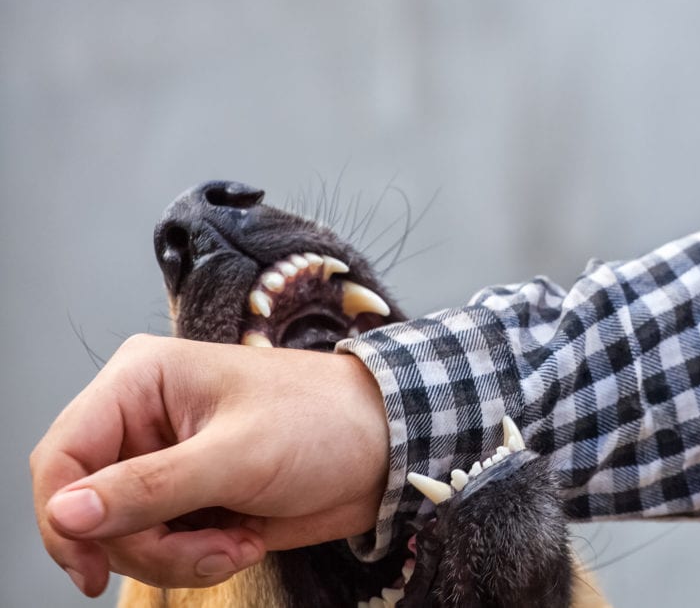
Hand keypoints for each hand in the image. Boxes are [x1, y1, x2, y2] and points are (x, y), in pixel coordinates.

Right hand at [30, 334, 388, 596]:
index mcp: (142, 381)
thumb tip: (66, 514)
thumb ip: (149, 489)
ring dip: (177, 558)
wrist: (385, 449)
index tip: (92, 569)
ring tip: (236, 543)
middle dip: (144, 545)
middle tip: (209, 549)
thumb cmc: (323, 423)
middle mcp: (144, 419)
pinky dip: (196, 560)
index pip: (62, 453)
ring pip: (123, 537)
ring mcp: (166, 462)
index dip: (62, 517)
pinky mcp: (190, 497)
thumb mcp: (238, 455)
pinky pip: (160, 548)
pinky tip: (242, 540)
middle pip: (88, 507)